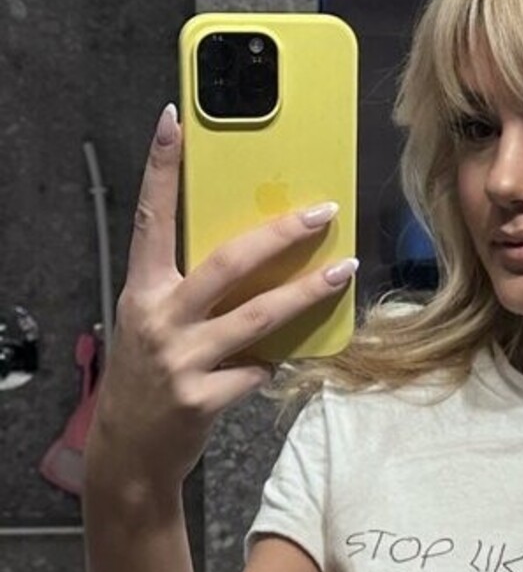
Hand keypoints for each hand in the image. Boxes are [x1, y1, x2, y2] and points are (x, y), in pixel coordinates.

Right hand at [86, 105, 352, 498]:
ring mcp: (182, 358)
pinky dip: (275, 362)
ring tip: (343, 271)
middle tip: (322, 213)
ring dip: (307, 292)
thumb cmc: (150, 376)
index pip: (151, 217)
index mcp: (143, 290)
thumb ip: (192, 291)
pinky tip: (284, 357)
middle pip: (228, 262)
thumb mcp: (154, 324)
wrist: (130, 450)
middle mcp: (160, 318)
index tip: (174, 121)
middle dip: (280, 234)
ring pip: (259, 315)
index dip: (161, 169)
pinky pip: (259, 369)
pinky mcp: (204, 396)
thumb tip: (257, 255)